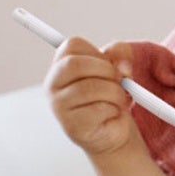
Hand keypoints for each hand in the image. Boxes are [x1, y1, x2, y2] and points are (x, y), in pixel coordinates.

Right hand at [45, 37, 138, 157]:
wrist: (114, 130)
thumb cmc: (112, 95)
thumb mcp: (119, 68)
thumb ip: (120, 54)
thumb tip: (121, 66)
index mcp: (61, 66)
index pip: (72, 45)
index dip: (98, 52)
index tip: (110, 65)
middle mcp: (53, 84)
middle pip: (75, 64)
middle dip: (106, 71)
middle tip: (119, 82)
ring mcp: (59, 106)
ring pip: (90, 87)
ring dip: (116, 93)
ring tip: (119, 100)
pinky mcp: (72, 126)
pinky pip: (99, 109)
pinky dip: (114, 109)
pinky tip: (112, 114)